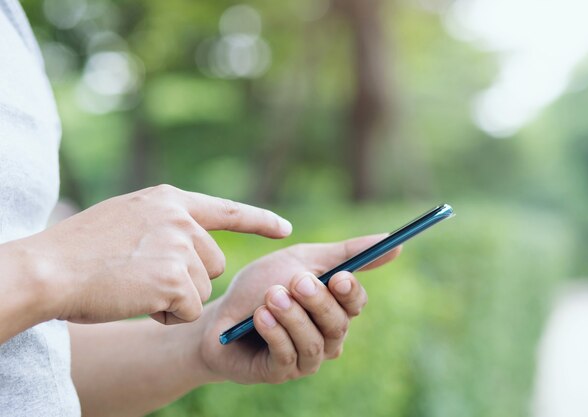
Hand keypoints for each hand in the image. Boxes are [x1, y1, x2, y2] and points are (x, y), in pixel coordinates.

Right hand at [18, 184, 290, 324]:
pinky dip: (165, 314)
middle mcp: (180, 217)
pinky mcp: (175, 277)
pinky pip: (188, 309)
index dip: (258, 220)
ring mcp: (179, 245)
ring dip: (175, 298)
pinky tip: (136, 301)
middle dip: (189, 280)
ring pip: (202, 289)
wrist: (48, 269)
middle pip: (214, 263)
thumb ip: (164, 224)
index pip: (226, 210)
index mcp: (169, 200)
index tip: (284, 229)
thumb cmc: (80, 251)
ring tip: (135, 286)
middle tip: (145, 279)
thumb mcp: (128, 218)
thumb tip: (195, 244)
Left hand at [199, 234, 400, 383]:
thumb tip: (396, 244)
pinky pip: (287, 356)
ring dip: (293, 316)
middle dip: (318, 302)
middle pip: (338, 324)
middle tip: (297, 281)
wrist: (219, 314)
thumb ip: (346, 253)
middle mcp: (326, 336)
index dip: (350, 292)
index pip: (356, 303)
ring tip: (271, 296)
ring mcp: (305, 358)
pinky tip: (260, 317)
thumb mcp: (301, 259)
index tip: (339, 276)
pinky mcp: (280, 372)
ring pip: (315, 342)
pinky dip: (275, 333)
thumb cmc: (262, 285)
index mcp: (334, 308)